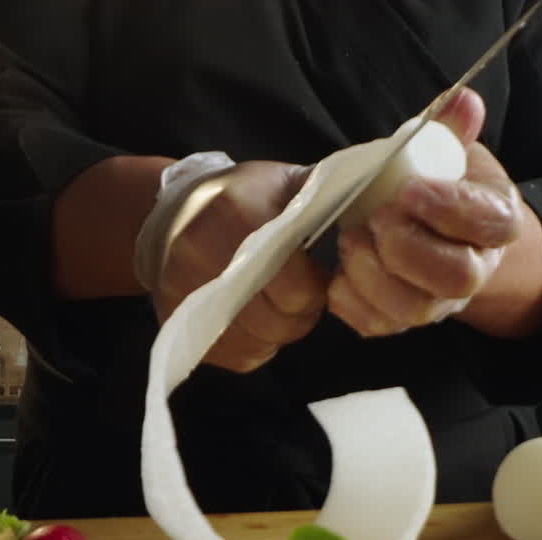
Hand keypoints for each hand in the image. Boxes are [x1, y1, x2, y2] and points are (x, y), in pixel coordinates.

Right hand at [153, 161, 328, 372]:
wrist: (171, 214)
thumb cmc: (240, 198)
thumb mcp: (281, 182)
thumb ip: (323, 195)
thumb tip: (370, 207)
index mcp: (236, 212)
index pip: (292, 282)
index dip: (315, 287)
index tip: (318, 276)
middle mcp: (201, 251)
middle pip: (275, 319)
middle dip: (300, 313)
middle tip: (301, 297)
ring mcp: (184, 290)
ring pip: (258, 341)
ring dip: (279, 332)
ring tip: (278, 307)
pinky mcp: (176, 321)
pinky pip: (236, 355)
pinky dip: (255, 345)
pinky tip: (254, 320)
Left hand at [328, 88, 539, 337]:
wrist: (429, 227)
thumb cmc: (436, 181)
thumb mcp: (447, 148)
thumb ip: (451, 126)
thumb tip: (463, 101)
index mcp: (496, 220)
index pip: (491, 223)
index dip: (452, 209)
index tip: (409, 189)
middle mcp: (475, 269)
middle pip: (457, 278)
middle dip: (409, 249)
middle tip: (375, 217)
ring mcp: (438, 301)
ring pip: (416, 309)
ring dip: (375, 276)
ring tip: (350, 239)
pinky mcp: (400, 318)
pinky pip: (378, 326)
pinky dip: (351, 302)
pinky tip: (336, 275)